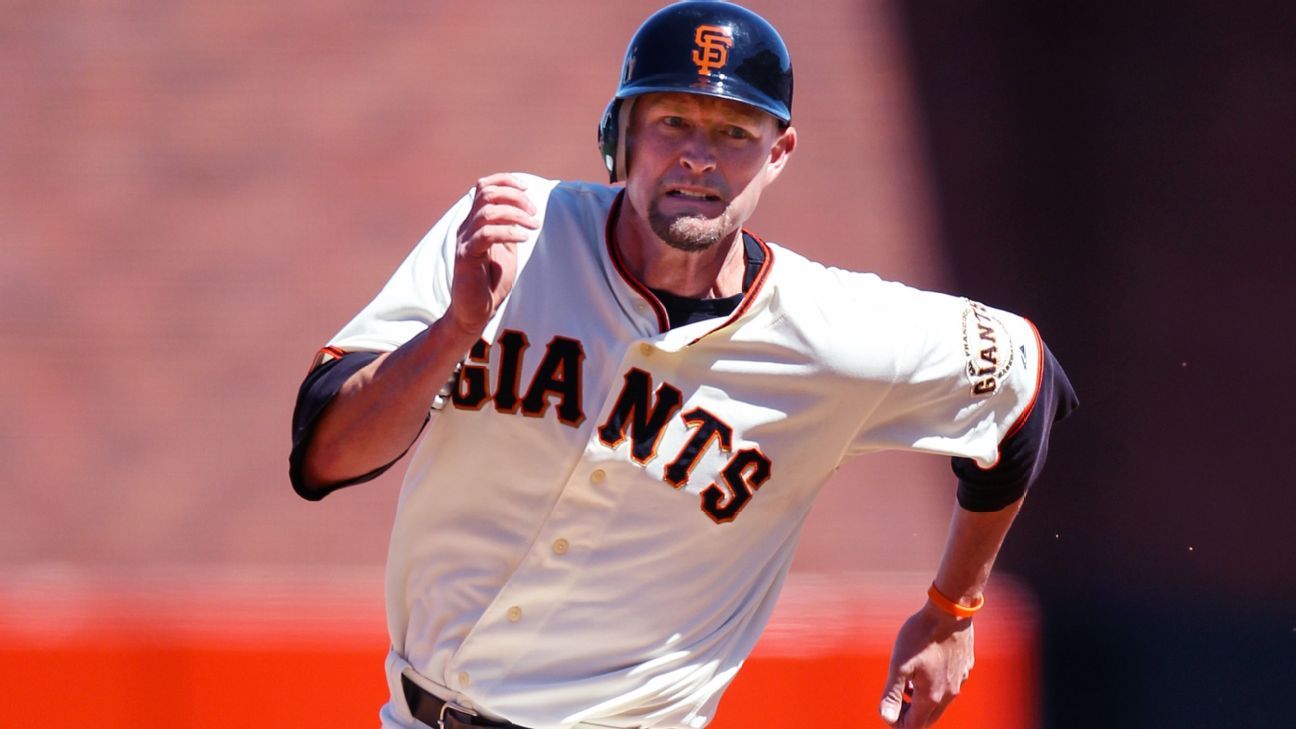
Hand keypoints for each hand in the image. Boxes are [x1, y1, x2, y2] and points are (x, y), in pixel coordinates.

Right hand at [445, 173, 540, 334]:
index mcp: (475, 222)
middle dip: (515, 196)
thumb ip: (510, 229)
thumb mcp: (505, 250)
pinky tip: (523, 238)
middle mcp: (466, 227)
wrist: (474, 311)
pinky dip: (508, 232)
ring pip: (487, 212)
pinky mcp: (466, 257)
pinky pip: (486, 235)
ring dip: (516, 214)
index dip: (505, 180)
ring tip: (533, 225)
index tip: (526, 188)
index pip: (483, 187)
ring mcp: (464, 241)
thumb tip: (526, 212)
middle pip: (486, 193)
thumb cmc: (490, 282)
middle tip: (534, 212)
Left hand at [878, 603, 974, 727]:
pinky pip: (949, 687)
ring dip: (921, 701)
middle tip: (895, 701)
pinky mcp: (965, 668)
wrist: (949, 611)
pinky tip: (925, 669)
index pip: (914, 725)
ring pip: (940, 703)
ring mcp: (959, 680)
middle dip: (910, 715)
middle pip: (928, 718)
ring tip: (906, 685)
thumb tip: (886, 718)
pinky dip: (934, 687)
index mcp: (931, 696)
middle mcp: (949, 693)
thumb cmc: (920, 636)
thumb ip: (892, 693)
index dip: (897, 723)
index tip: (887, 710)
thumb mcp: (899, 664)